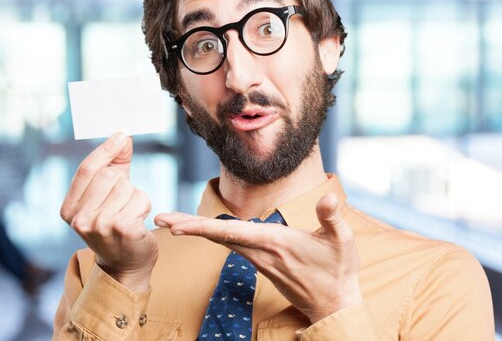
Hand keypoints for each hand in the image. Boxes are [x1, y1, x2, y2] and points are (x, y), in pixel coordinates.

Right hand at [60, 133, 157, 291]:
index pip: (87, 169)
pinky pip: (141, 198)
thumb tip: (122, 136)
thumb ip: (115, 165)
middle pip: (110, 176)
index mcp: (69, 209)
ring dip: (135, 197)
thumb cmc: (116, 225)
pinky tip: (138, 222)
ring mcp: (100, 225)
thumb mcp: (108, 195)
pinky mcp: (122, 228)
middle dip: (124, 183)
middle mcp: (80, 218)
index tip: (121, 136)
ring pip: (128, 187)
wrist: (126, 266)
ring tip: (129, 215)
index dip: (106, 150)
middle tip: (123, 203)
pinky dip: (144, 206)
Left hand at [155, 193, 361, 322]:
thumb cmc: (338, 271)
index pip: (231, 233)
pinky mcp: (260, 261)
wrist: (334, 303)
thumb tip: (329, 198)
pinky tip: (199, 228)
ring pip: (220, 241)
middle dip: (186, 226)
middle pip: (216, 237)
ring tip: (170, 221)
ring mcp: (257, 258)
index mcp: (274, 243)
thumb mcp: (342, 242)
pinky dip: (210, 235)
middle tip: (158, 219)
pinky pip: (229, 245)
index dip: (201, 228)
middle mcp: (259, 251)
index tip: (176, 226)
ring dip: (195, 229)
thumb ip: (332, 217)